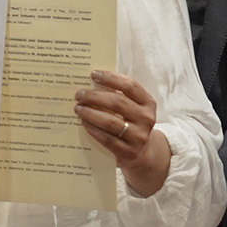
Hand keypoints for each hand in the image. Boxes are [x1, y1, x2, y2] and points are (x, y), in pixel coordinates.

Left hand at [75, 69, 171, 195]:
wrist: (141, 152)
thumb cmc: (131, 122)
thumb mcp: (132, 107)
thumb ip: (118, 94)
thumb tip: (91, 81)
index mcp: (148, 103)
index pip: (130, 86)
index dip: (111, 78)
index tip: (93, 74)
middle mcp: (146, 119)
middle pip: (117, 102)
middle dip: (94, 96)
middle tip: (79, 94)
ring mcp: (139, 137)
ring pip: (110, 121)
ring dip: (90, 113)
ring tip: (77, 108)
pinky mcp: (129, 152)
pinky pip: (106, 138)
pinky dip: (93, 129)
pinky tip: (83, 122)